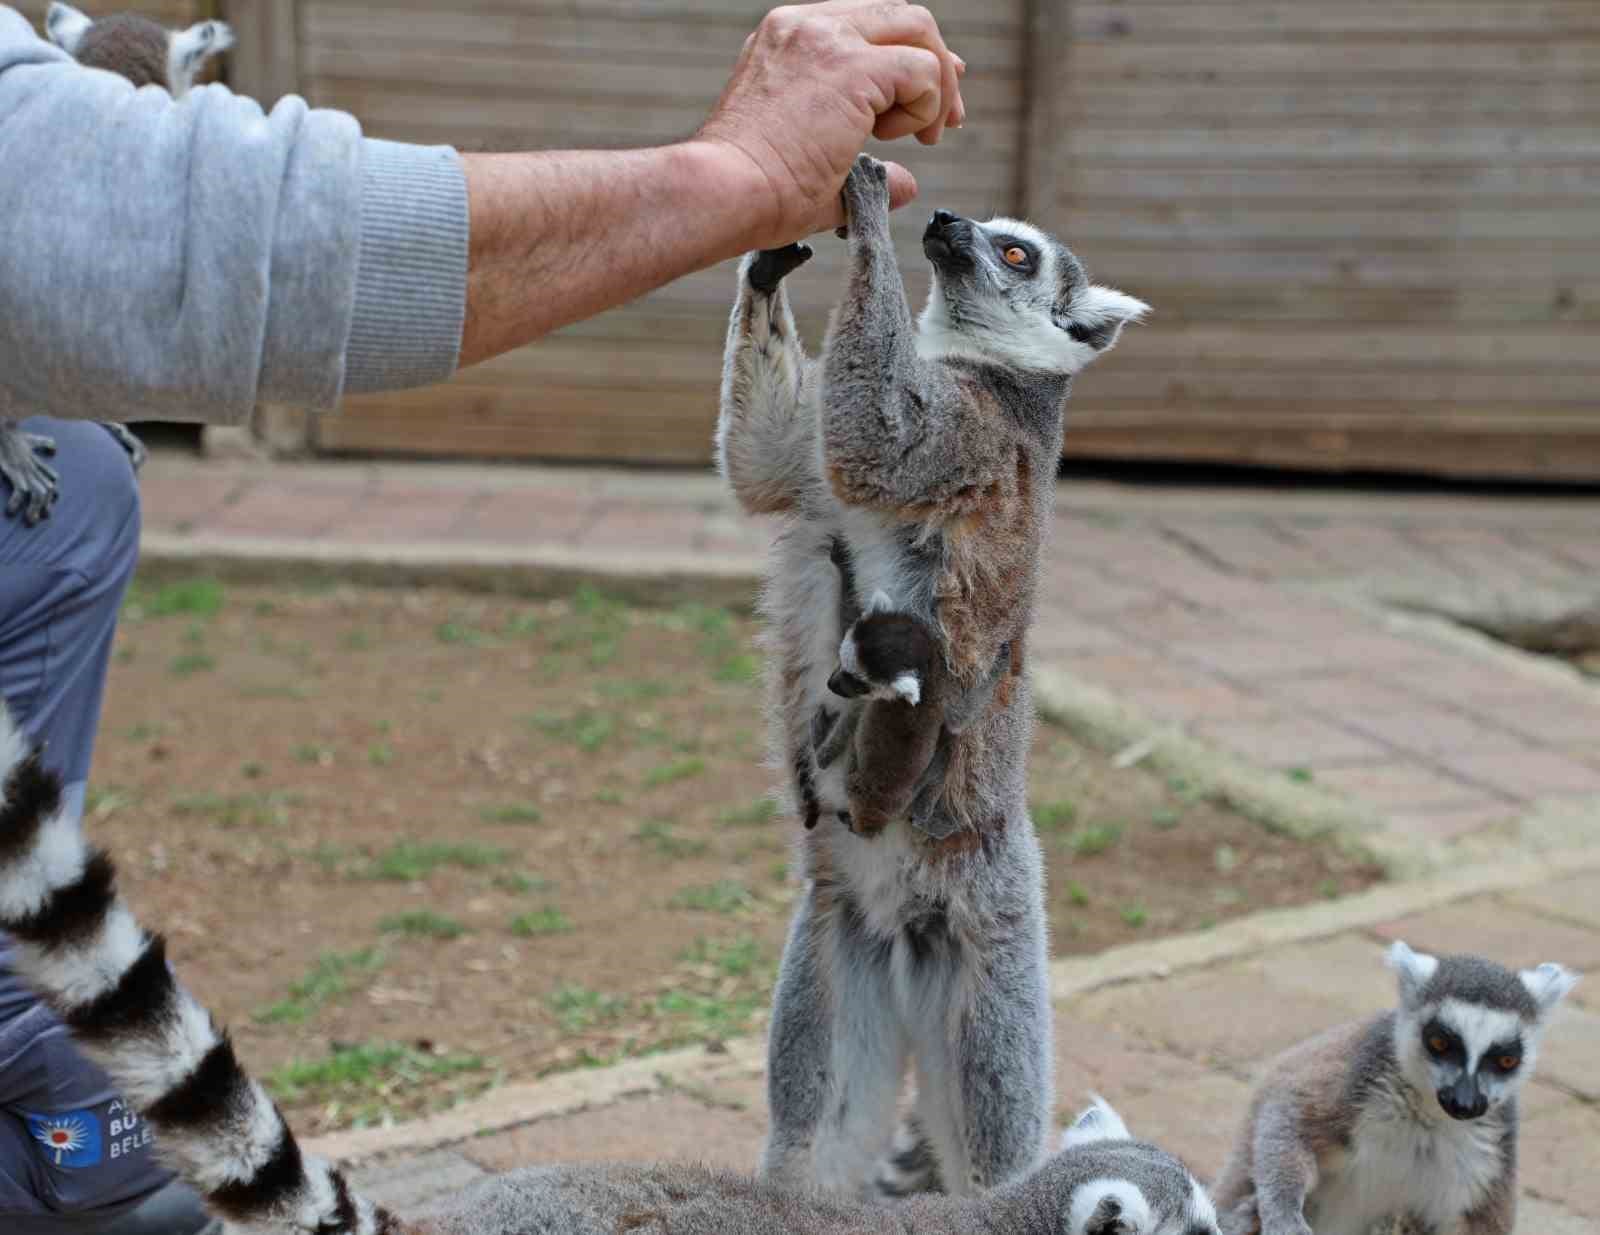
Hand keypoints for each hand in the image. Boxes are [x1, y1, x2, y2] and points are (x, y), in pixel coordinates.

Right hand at [696, 1, 966, 245]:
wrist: (721, 193)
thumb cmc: (751, 194)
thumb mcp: (810, 163)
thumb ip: (862, 167)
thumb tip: (906, 184)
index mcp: (787, 38)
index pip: (867, 24)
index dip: (908, 58)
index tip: (922, 104)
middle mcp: (804, 25)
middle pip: (900, 16)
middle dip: (936, 65)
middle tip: (947, 122)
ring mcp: (827, 39)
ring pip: (918, 31)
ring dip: (937, 86)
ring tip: (927, 137)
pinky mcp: (852, 68)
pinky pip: (922, 72)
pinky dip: (926, 107)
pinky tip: (899, 139)